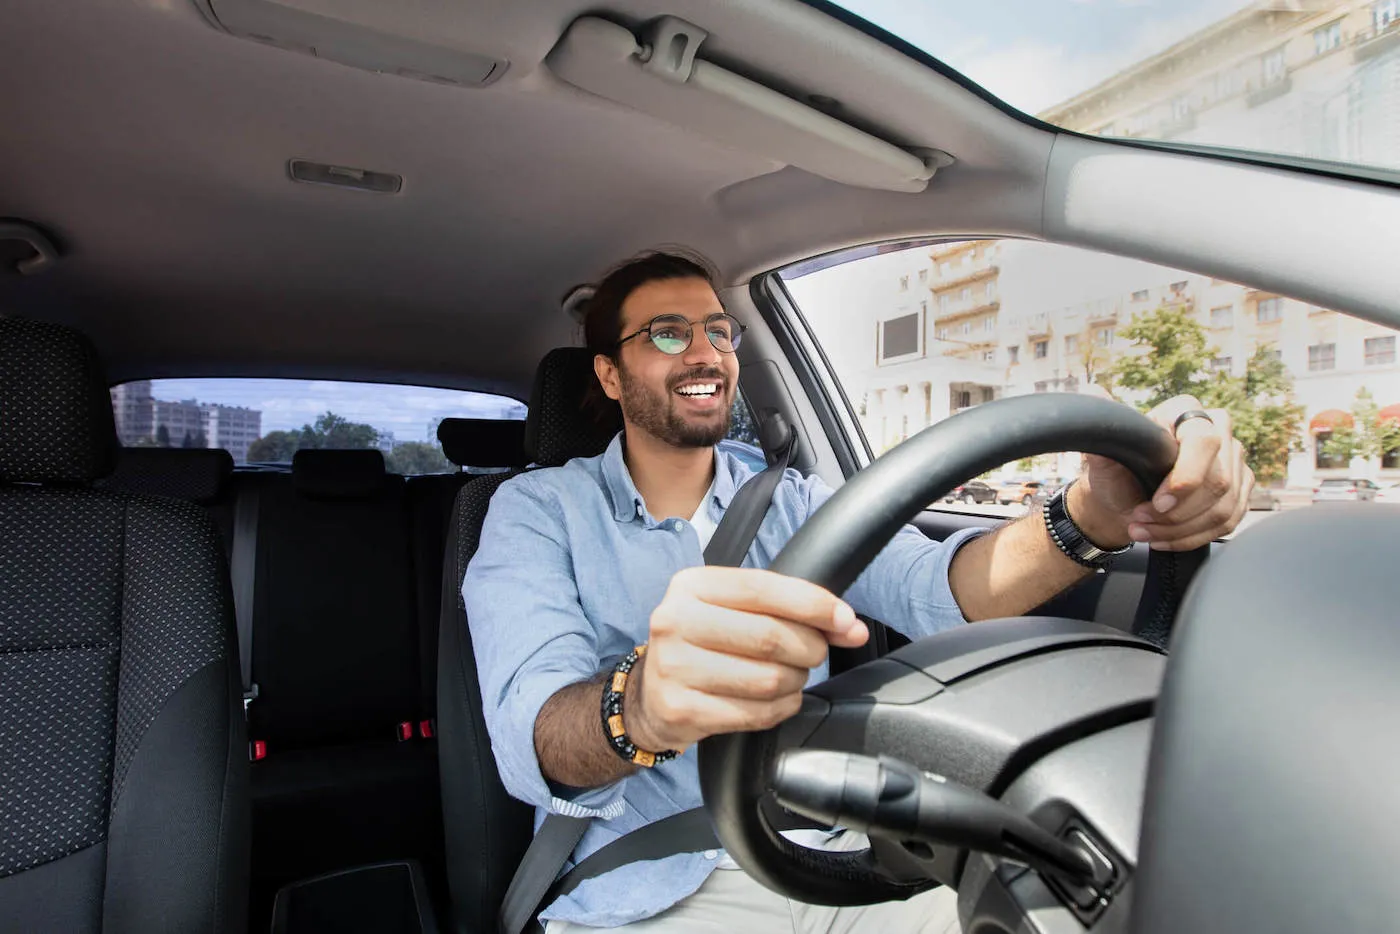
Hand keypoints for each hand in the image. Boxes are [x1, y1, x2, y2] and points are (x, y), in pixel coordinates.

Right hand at [626, 566, 868, 752]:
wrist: (648, 696)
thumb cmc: (703, 645)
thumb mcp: (731, 611)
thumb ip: (786, 609)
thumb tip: (849, 625)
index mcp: (691, 586)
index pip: (763, 588)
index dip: (813, 604)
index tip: (846, 621)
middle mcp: (675, 621)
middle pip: (769, 636)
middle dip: (809, 648)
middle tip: (814, 654)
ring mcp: (673, 667)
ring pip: (767, 678)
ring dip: (796, 681)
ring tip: (791, 677)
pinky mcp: (679, 709)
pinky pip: (755, 714)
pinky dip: (781, 708)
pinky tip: (777, 700)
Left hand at [1071, 395, 1253, 551]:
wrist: (1122, 498)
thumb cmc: (1116, 471)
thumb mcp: (1103, 451)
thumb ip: (1103, 427)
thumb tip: (1094, 393)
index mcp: (1186, 410)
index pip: (1204, 442)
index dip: (1185, 479)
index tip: (1157, 503)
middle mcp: (1218, 429)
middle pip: (1218, 482)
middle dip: (1175, 514)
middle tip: (1140, 521)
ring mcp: (1234, 460)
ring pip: (1223, 507)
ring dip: (1180, 529)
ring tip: (1145, 532)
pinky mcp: (1239, 490)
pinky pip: (1227, 522)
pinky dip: (1192, 537)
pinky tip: (1164, 538)